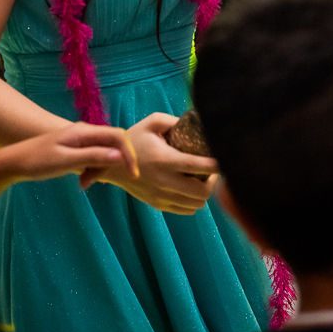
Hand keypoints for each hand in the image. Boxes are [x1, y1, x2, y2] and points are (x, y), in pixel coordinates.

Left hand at [0, 122, 138, 189]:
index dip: (129, 154)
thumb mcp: (66, 161)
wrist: (15, 162)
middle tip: (103, 182)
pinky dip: (93, 170)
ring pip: (104, 152)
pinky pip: (94, 157)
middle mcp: (85, 132)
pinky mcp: (76, 149)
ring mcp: (81, 140)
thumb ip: (93, 157)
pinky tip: (83, 182)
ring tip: (86, 184)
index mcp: (84, 131)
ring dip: (102, 168)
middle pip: (114, 143)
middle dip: (116, 163)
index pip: (118, 136)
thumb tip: (120, 155)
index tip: (132, 174)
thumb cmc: (38, 161)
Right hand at [98, 112, 218, 214]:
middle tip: (212, 170)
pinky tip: (190, 187)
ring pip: (197, 204)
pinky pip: (187, 210)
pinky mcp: (158, 204)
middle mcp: (165, 181)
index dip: (217, 164)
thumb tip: (197, 124)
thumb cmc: (134, 140)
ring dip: (204, 191)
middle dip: (213, 181)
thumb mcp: (152, 123)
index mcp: (165, 160)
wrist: (110, 164)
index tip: (222, 157)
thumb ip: (174, 121)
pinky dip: (194, 201)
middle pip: (203, 192)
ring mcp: (161, 196)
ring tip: (202, 178)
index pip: (199, 166)